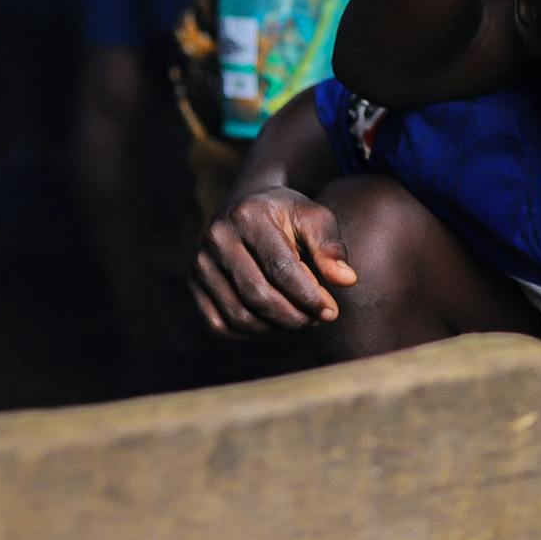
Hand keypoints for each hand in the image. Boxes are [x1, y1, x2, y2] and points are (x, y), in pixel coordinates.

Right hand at [191, 186, 358, 336]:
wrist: (248, 207)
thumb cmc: (288, 216)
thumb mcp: (314, 219)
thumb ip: (330, 247)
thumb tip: (347, 280)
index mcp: (249, 215)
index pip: (280, 267)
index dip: (308, 295)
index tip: (331, 311)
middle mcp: (217, 238)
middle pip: (257, 295)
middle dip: (293, 316)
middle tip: (317, 320)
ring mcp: (200, 263)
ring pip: (238, 315)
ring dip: (275, 327)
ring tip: (300, 319)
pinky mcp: (194, 284)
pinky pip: (220, 324)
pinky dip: (250, 332)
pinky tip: (273, 322)